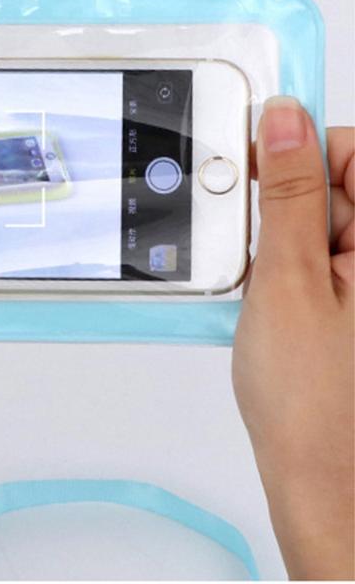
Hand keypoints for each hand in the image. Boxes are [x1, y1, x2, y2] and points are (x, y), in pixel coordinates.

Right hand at [234, 97, 353, 578]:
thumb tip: (283, 120)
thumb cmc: (315, 401)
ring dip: (279, 236)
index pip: (352, 148)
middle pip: (332, 181)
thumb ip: (289, 193)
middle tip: (259, 247)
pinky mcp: (352, 297)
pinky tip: (272, 295)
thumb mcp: (289, 280)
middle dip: (282, 201)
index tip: (254, 163)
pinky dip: (285, 262)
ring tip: (267, 285)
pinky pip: (315, 252)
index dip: (297, 148)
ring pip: (315, 218)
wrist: (322, 478)